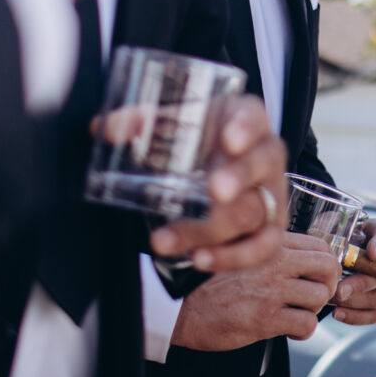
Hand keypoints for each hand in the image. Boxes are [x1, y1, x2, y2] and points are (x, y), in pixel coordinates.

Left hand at [147, 95, 287, 272]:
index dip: (245, 127)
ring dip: (209, 229)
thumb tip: (103, 130)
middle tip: (213, 191)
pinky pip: (262, 248)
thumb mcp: (175, 121)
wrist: (222, 165)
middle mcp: (267, 154)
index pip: (253, 116)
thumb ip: (140, 121)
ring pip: (251, 212)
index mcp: (247, 118)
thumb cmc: (201, 137)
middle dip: (238, 178)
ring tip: (164, 239)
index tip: (228, 139)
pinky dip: (232, 258)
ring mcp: (272, 194)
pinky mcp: (269, 230)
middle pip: (261, 164)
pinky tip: (200, 260)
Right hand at [170, 231, 340, 350]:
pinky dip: (303, 331)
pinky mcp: (266, 318)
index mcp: (270, 243)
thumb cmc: (211, 283)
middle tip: (314, 297)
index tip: (317, 278)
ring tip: (297, 314)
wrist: (181, 308)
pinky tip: (288, 330)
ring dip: (313, 310)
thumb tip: (304, 259)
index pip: (321, 246)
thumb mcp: (242, 252)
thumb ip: (271, 252)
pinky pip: (307, 324)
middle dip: (328, 284)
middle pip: (329, 267)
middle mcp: (274, 262)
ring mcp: (271, 289)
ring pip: (320, 296)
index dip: (326, 264)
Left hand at [331, 217, 375, 325]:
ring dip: (353, 302)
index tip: (372, 252)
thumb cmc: (338, 234)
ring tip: (331, 300)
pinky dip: (355, 317)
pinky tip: (337, 313)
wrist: (337, 253)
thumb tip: (318, 237)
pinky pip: (374, 314)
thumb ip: (330, 227)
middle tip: (340, 291)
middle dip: (361, 284)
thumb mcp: (333, 224)